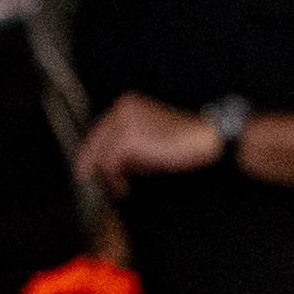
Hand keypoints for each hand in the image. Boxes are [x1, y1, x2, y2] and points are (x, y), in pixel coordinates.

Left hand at [78, 92, 219, 187]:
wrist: (204, 138)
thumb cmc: (184, 141)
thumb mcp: (151, 138)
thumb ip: (130, 144)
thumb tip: (112, 166)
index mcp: (127, 105)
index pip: (100, 129)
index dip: (92, 152)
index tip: (89, 169)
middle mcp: (122, 109)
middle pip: (95, 140)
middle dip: (91, 164)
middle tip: (91, 182)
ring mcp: (124, 123)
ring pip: (101, 154)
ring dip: (108, 176)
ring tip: (119, 188)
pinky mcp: (128, 139)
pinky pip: (111, 163)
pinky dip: (116, 178)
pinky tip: (125, 186)